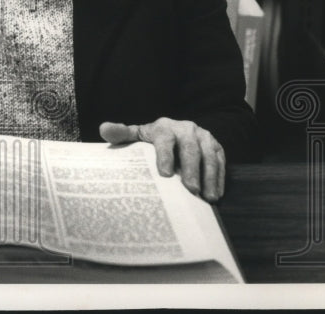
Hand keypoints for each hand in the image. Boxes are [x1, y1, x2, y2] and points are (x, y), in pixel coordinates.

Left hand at [99, 118, 224, 201]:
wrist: (178, 132)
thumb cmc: (153, 140)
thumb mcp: (137, 135)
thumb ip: (122, 134)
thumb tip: (104, 129)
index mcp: (163, 127)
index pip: (164, 139)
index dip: (164, 155)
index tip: (164, 174)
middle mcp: (186, 129)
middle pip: (190, 148)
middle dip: (191, 169)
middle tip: (191, 190)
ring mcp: (203, 137)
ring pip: (209, 155)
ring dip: (209, 176)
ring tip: (206, 197)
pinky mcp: (216, 146)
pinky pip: (221, 161)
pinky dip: (219, 178)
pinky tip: (216, 194)